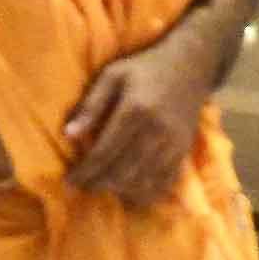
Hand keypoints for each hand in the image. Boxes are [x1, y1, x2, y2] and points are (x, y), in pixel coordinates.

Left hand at [58, 32, 217, 201]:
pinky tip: (130, 192)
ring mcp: (172, 144)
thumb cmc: (144, 69)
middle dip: (98, 184)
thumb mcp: (112, 75)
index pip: (104, 152)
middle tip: (82, 186)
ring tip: (102, 186)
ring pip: (142, 182)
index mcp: (135, 110)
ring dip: (119, 190)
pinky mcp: (183, 151)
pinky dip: (145, 193)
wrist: (190, 66)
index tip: (69, 181)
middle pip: (122, 172)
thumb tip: (68, 135)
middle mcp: (156, 131)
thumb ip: (90, 105)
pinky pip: (164, 183)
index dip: (85, 171)